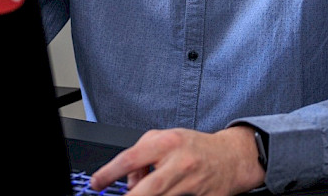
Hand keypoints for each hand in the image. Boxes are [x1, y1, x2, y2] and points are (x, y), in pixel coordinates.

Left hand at [90, 125, 264, 195]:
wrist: (231, 157)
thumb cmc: (194, 147)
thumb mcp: (166, 138)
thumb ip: (143, 152)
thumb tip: (129, 180)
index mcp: (167, 142)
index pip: (132, 158)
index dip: (110, 172)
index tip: (96, 183)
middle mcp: (179, 163)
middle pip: (148, 188)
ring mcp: (193, 184)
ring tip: (138, 193)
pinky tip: (163, 195)